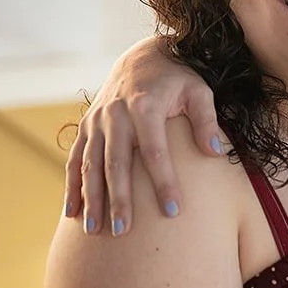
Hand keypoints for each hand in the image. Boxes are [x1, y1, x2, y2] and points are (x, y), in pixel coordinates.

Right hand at [63, 37, 221, 235]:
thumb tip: (215, 152)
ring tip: (94, 230)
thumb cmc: (178, 78)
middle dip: (119, 199)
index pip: (154, 151)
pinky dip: (72, 186)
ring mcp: (97, 121)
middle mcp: (115, 114)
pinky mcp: (86, 127)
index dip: (163, 182)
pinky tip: (73, 213)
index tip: (173, 211)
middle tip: (124, 231)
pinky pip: (75, 159)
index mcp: (145, 105)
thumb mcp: (199, 90)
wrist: (143, 57)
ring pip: (90, 165)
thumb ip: (206, 120)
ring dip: (91, 198)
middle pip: (116, 163)